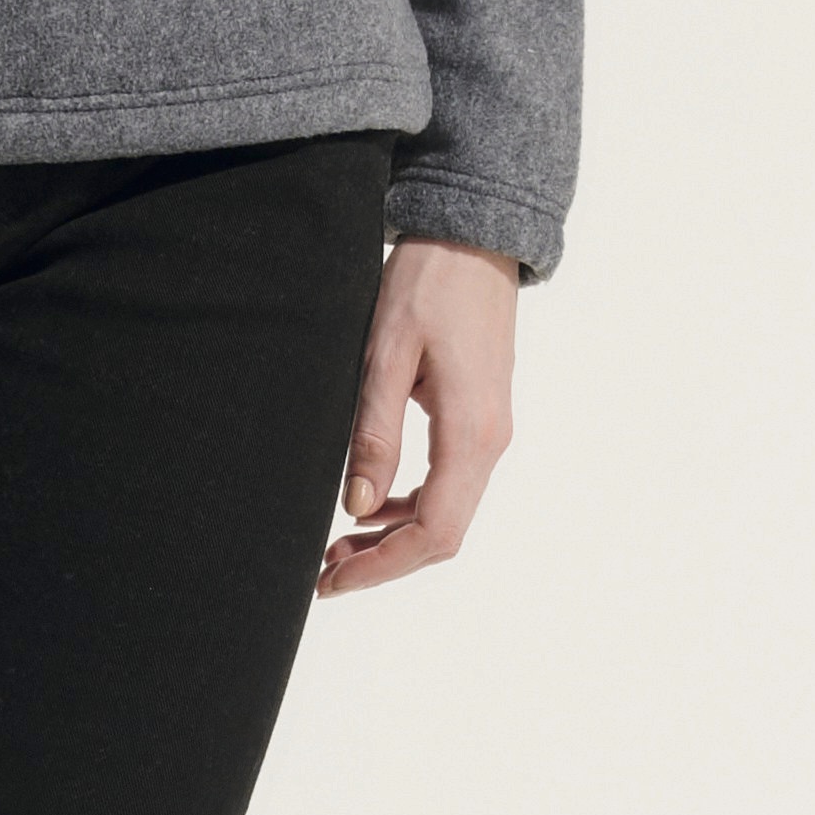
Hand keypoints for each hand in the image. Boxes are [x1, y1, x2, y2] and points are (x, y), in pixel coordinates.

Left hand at [316, 236, 517, 597]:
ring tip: (339, 541)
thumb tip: (356, 507)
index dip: (383, 566)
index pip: (435, 533)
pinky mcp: (479, 414)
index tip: (334, 578)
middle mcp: (489, 442)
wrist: (473, 235)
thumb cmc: (429, 283)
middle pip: (442, 532)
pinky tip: (371, 498)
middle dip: (384, 560)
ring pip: (446, 508)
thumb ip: (374, 432)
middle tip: (325, 570)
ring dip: (395, 534)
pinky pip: (449, 479)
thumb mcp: (387, 353)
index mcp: (470, 433)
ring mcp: (489, 429)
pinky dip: (410, 501)